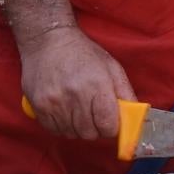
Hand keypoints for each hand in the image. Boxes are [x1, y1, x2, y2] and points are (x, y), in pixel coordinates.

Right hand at [18, 21, 134, 143]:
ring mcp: (55, 102)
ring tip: (76, 110)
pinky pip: (54, 130)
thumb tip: (134, 117)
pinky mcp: (39, 106)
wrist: (47, 39)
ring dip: (77, 127)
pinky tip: (63, 111)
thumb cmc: (81, 52)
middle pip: (89, 133)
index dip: (111, 128)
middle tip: (92, 115)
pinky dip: (61, 126)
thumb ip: (125, 92)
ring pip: (71, 134)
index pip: (108, 126)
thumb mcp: (110, 66)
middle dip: (94, 128)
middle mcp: (75, 96)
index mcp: (97, 85)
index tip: (108, 121)